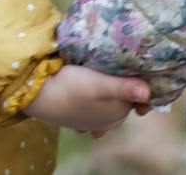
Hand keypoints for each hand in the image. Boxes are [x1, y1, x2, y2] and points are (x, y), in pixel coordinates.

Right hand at [24, 65, 149, 133]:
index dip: (141, 82)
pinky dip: (97, 100)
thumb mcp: (99, 84)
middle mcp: (108, 122)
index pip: (139, 96)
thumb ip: (124, 88)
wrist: (37, 94)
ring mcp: (92, 121)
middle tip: (125, 63)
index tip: (140, 65)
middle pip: (125, 100)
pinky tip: (93, 90)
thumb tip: (148, 94)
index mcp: (118, 114)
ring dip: (111, 92)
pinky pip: (95, 108)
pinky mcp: (78, 117)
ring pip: (110, 104)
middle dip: (127, 86)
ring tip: (108, 73)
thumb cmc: (70, 86)